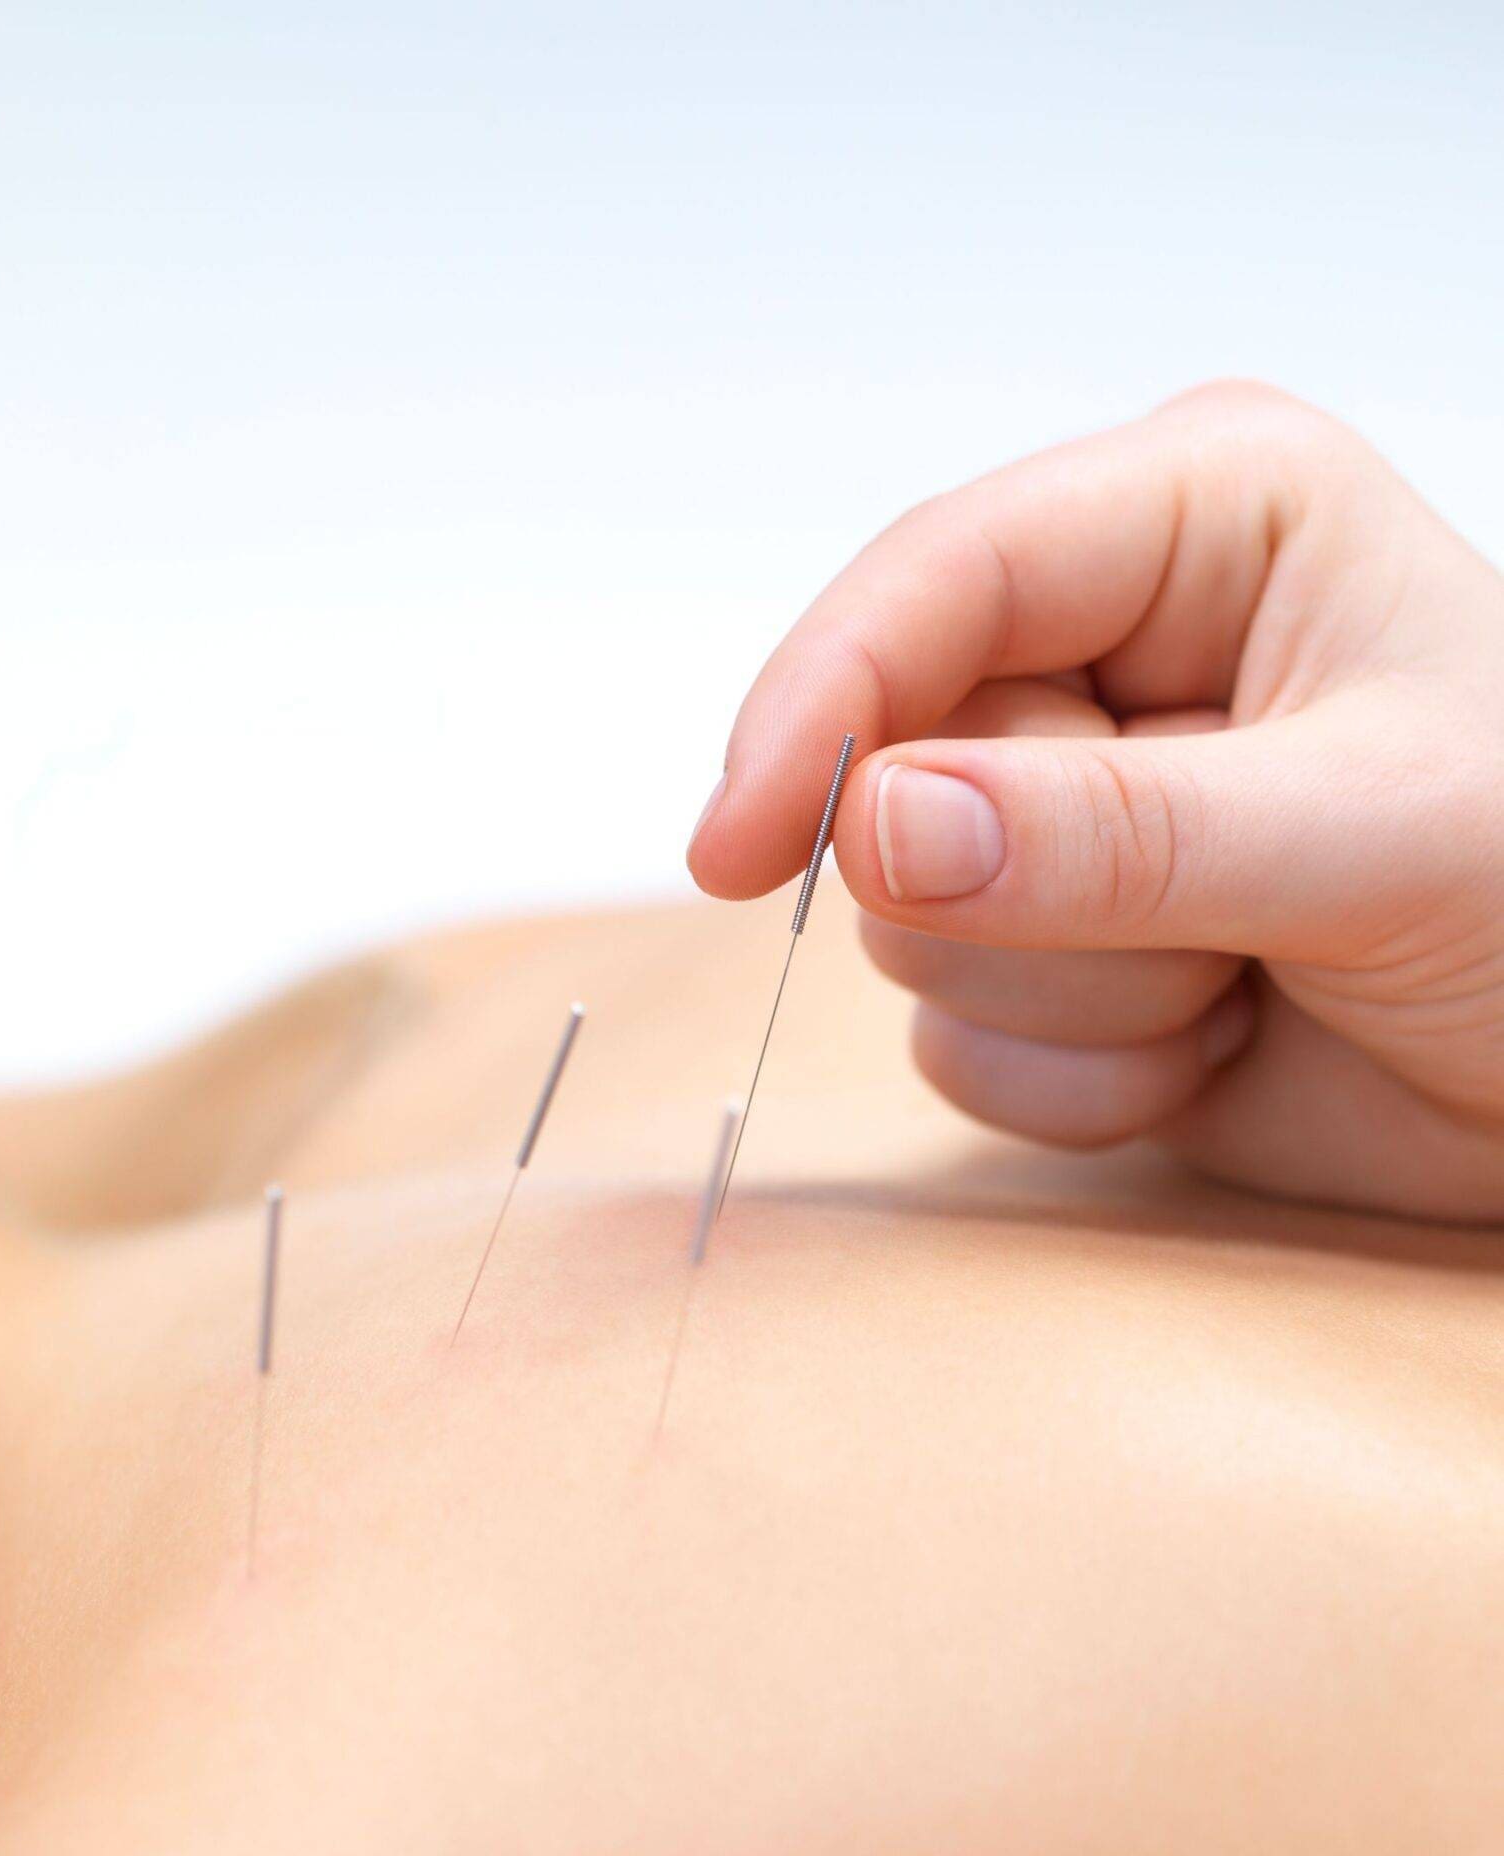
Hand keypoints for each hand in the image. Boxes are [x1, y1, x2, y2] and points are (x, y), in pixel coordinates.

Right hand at [688, 382, 1503, 1223]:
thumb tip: (873, 828)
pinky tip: (1211, 1049)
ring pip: (908, 920)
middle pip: (897, 768)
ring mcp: (1065, 810)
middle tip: (1219, 937)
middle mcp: (1107, 654)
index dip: (824, 704)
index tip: (733, 850)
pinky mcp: (1049, 949)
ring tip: (1241, 988)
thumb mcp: (1372, 841)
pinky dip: (1081, 1079)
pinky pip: (953, 1036)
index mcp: (1198, 526)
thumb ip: (1120, 834)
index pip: (939, 579)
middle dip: (1041, 898)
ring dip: (1079, 998)